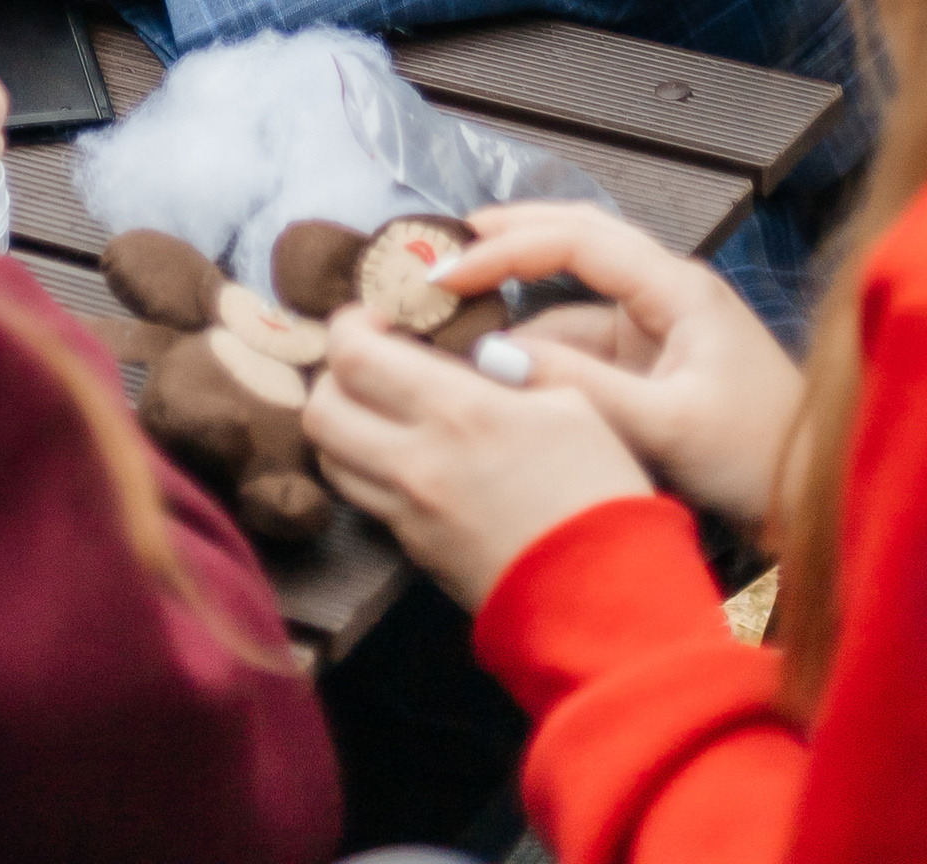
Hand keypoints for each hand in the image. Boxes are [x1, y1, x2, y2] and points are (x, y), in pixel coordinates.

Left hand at [304, 309, 652, 613]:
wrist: (606, 607)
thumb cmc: (603, 496)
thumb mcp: (572, 405)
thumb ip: (512, 374)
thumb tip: (478, 363)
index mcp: (456, 412)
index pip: (353, 355)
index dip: (349, 325)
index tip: (378, 318)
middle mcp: (414, 463)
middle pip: (320, 409)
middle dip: (333, 374)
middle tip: (369, 362)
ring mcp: (409, 516)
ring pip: (331, 460)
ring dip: (344, 426)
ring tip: (381, 411)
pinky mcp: (416, 555)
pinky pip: (368, 501)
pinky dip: (371, 470)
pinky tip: (411, 460)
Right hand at [407, 201, 802, 530]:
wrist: (819, 500)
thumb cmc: (762, 456)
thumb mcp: (668, 424)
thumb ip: (581, 389)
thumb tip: (495, 360)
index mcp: (677, 287)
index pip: (575, 240)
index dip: (507, 247)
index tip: (450, 271)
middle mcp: (666, 291)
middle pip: (573, 239)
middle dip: (506, 239)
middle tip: (440, 250)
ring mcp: (661, 326)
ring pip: (575, 293)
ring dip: (520, 299)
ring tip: (457, 314)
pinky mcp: (655, 363)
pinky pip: (586, 339)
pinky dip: (542, 344)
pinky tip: (504, 365)